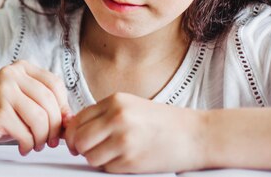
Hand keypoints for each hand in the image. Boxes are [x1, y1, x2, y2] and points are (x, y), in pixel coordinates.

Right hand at [0, 60, 71, 154]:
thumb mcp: (23, 106)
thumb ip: (46, 107)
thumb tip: (71, 120)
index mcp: (21, 68)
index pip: (55, 85)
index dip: (62, 107)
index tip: (59, 124)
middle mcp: (12, 74)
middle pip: (49, 102)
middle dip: (53, 127)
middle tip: (49, 141)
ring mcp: (4, 90)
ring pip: (40, 118)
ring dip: (41, 138)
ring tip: (34, 144)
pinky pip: (26, 132)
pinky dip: (28, 144)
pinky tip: (22, 146)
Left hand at [63, 92, 205, 172]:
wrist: (196, 135)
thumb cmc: (164, 122)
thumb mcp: (130, 106)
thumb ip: (103, 114)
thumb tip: (75, 129)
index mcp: (115, 101)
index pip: (78, 119)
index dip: (73, 132)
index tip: (77, 139)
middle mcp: (117, 118)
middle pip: (79, 139)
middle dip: (81, 147)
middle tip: (90, 149)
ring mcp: (124, 140)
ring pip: (90, 156)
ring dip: (96, 158)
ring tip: (113, 153)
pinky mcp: (131, 161)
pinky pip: (107, 168)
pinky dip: (112, 167)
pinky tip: (126, 159)